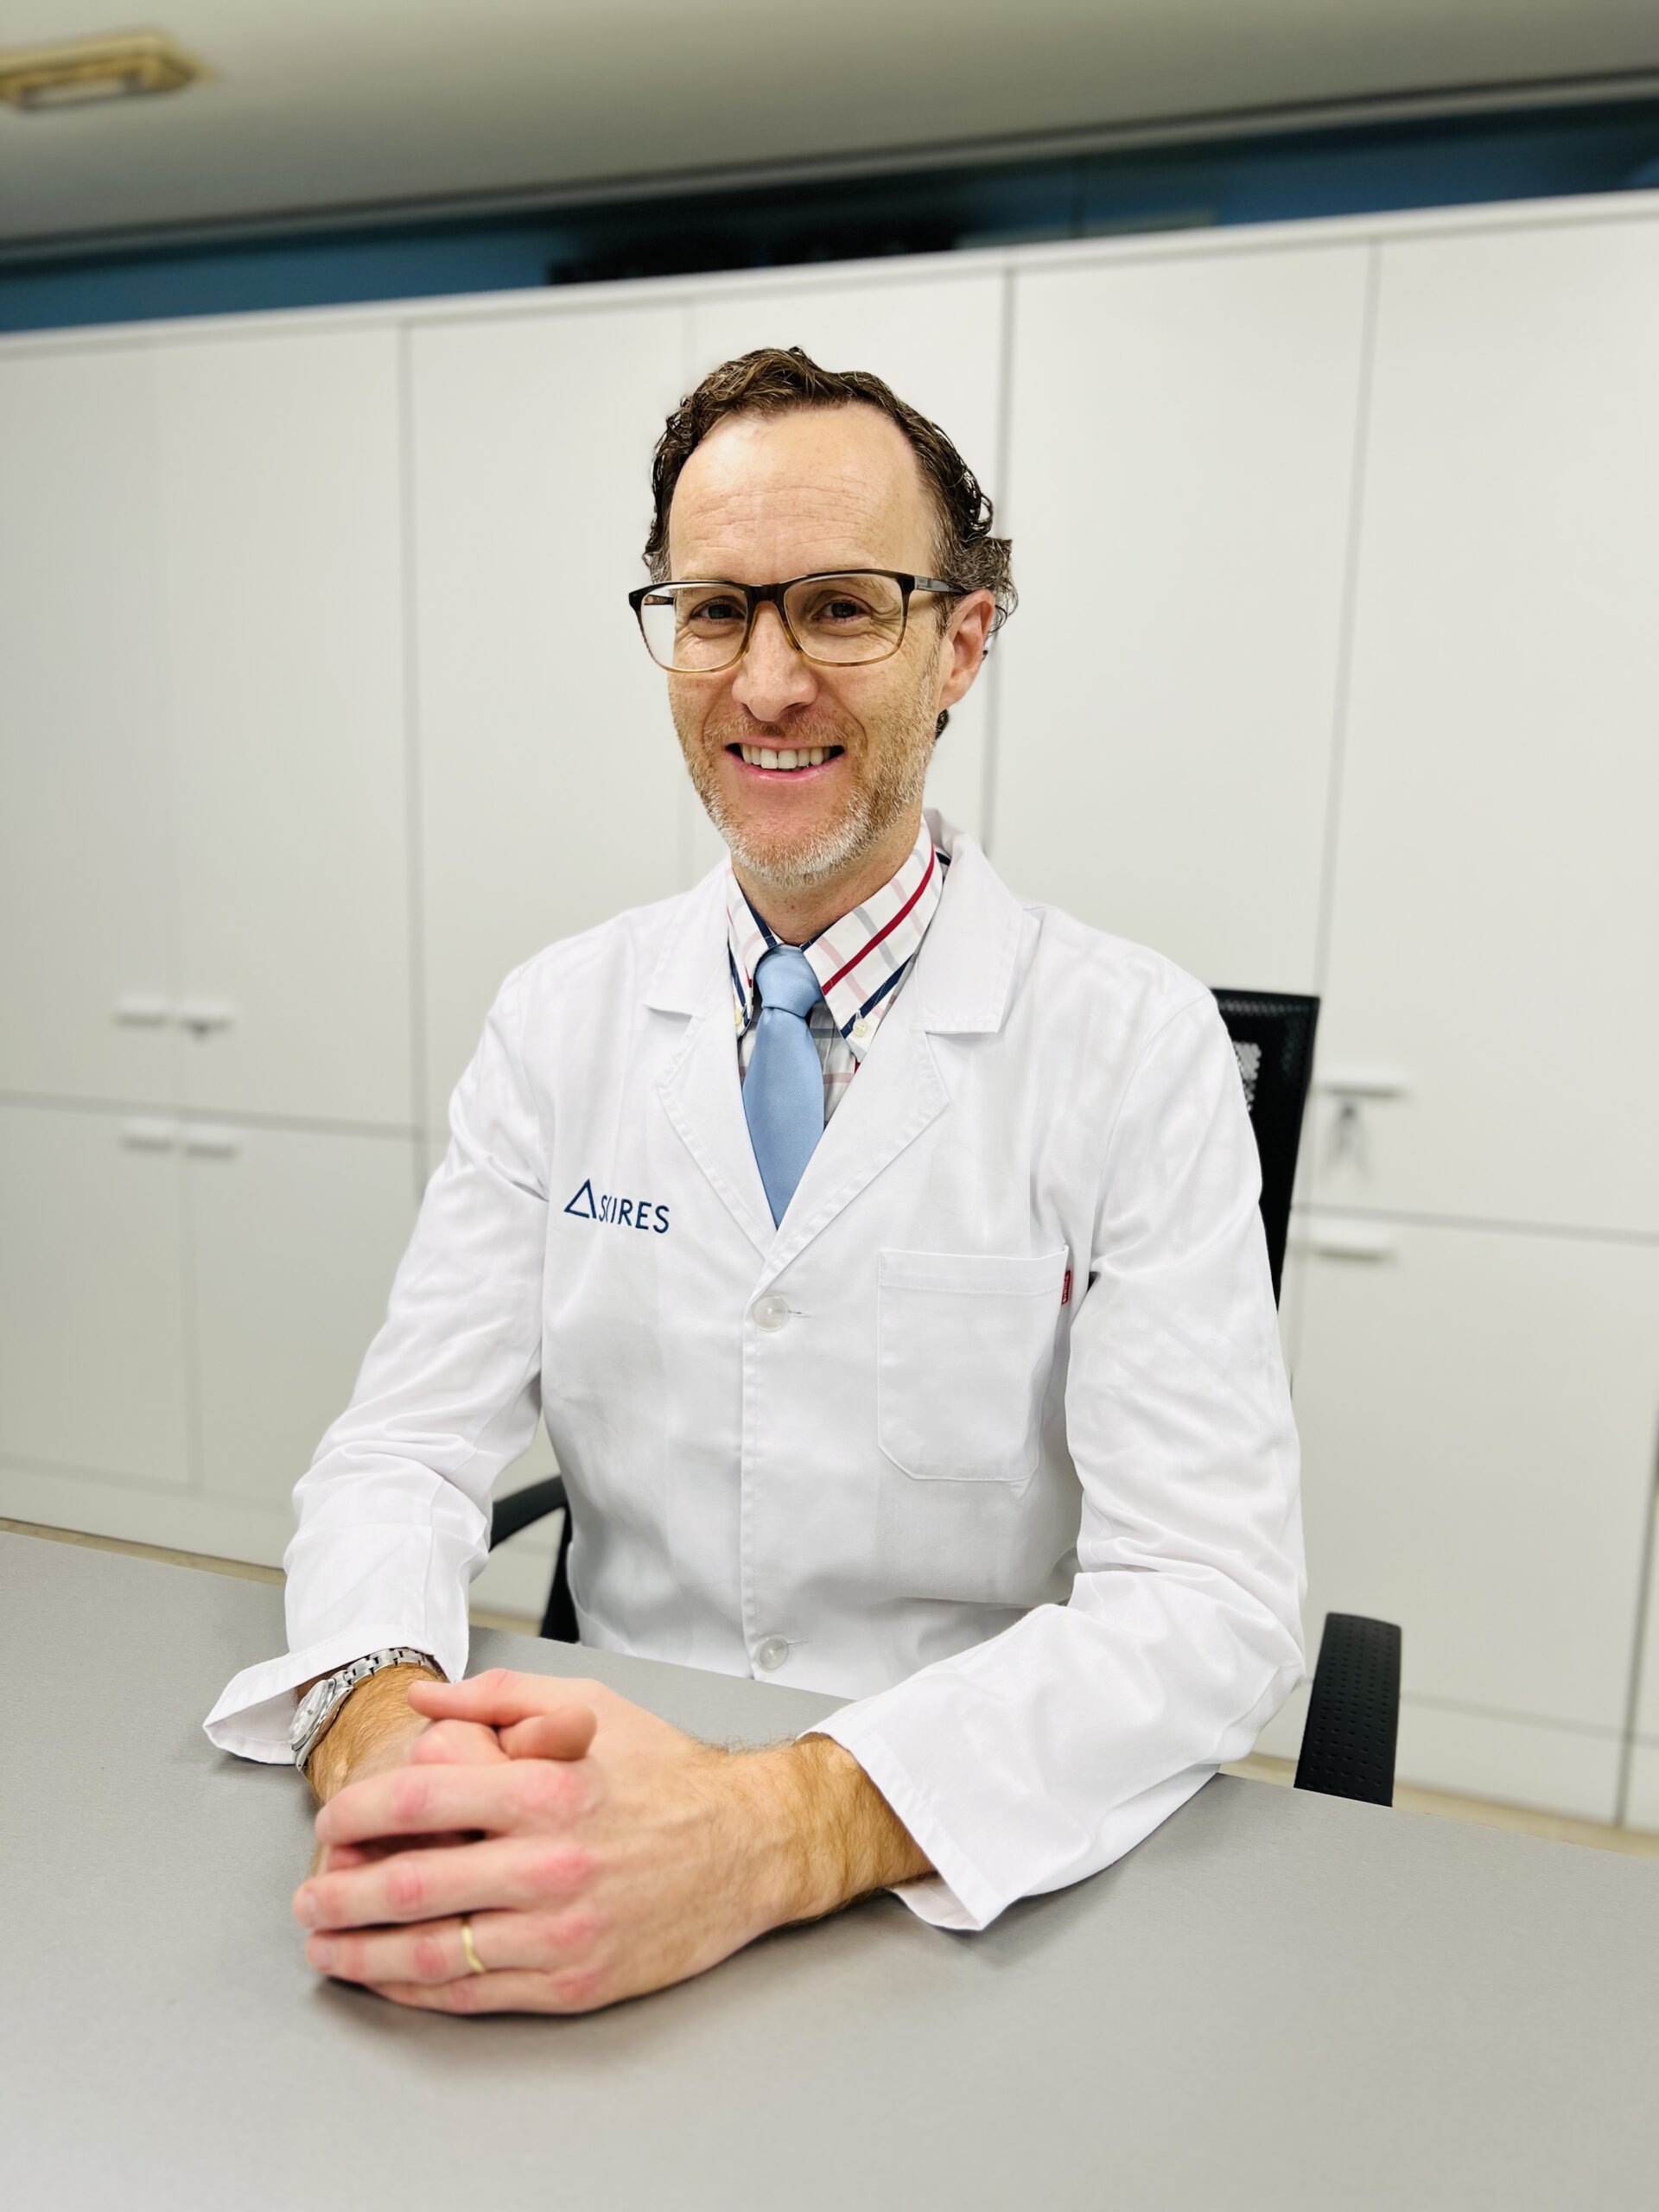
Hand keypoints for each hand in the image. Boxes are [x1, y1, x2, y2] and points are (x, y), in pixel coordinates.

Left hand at [291, 1667, 814, 2014]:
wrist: (747, 1845)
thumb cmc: (665, 1773)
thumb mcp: (589, 1706)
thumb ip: (500, 1698)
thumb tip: (426, 1697)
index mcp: (548, 1787)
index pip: (419, 1799)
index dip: (356, 1816)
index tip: (329, 1826)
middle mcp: (552, 1862)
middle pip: (411, 1884)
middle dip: (340, 1896)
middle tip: (308, 1898)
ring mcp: (562, 1929)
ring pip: (433, 1951)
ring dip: (363, 1954)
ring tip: (327, 1947)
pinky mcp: (573, 1982)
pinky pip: (474, 1993)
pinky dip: (417, 1990)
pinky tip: (390, 1978)